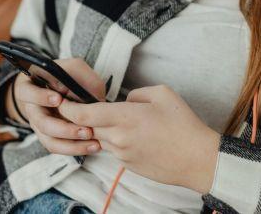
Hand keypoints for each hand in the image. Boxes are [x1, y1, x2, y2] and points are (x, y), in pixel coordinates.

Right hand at [8, 58, 106, 155]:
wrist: (67, 91)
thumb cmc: (69, 77)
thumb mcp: (75, 69)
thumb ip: (80, 76)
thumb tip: (85, 94)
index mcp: (31, 87)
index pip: (27, 92)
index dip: (40, 97)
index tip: (58, 99)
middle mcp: (32, 109)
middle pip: (40, 123)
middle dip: (63, 128)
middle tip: (85, 130)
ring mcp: (39, 126)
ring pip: (49, 140)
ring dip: (71, 144)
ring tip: (93, 142)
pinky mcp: (49, 138)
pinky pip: (58, 147)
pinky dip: (75, 148)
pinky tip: (92, 146)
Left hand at [57, 84, 220, 192]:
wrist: (198, 159)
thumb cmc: (184, 125)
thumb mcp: (163, 94)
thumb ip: (136, 94)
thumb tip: (125, 101)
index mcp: (124, 117)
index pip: (83, 114)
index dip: (68, 108)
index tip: (62, 101)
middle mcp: (118, 137)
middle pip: (87, 128)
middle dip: (82, 119)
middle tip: (84, 107)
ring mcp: (122, 154)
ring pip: (101, 139)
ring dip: (103, 130)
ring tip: (124, 123)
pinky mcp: (128, 166)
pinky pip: (115, 150)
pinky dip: (118, 142)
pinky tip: (138, 137)